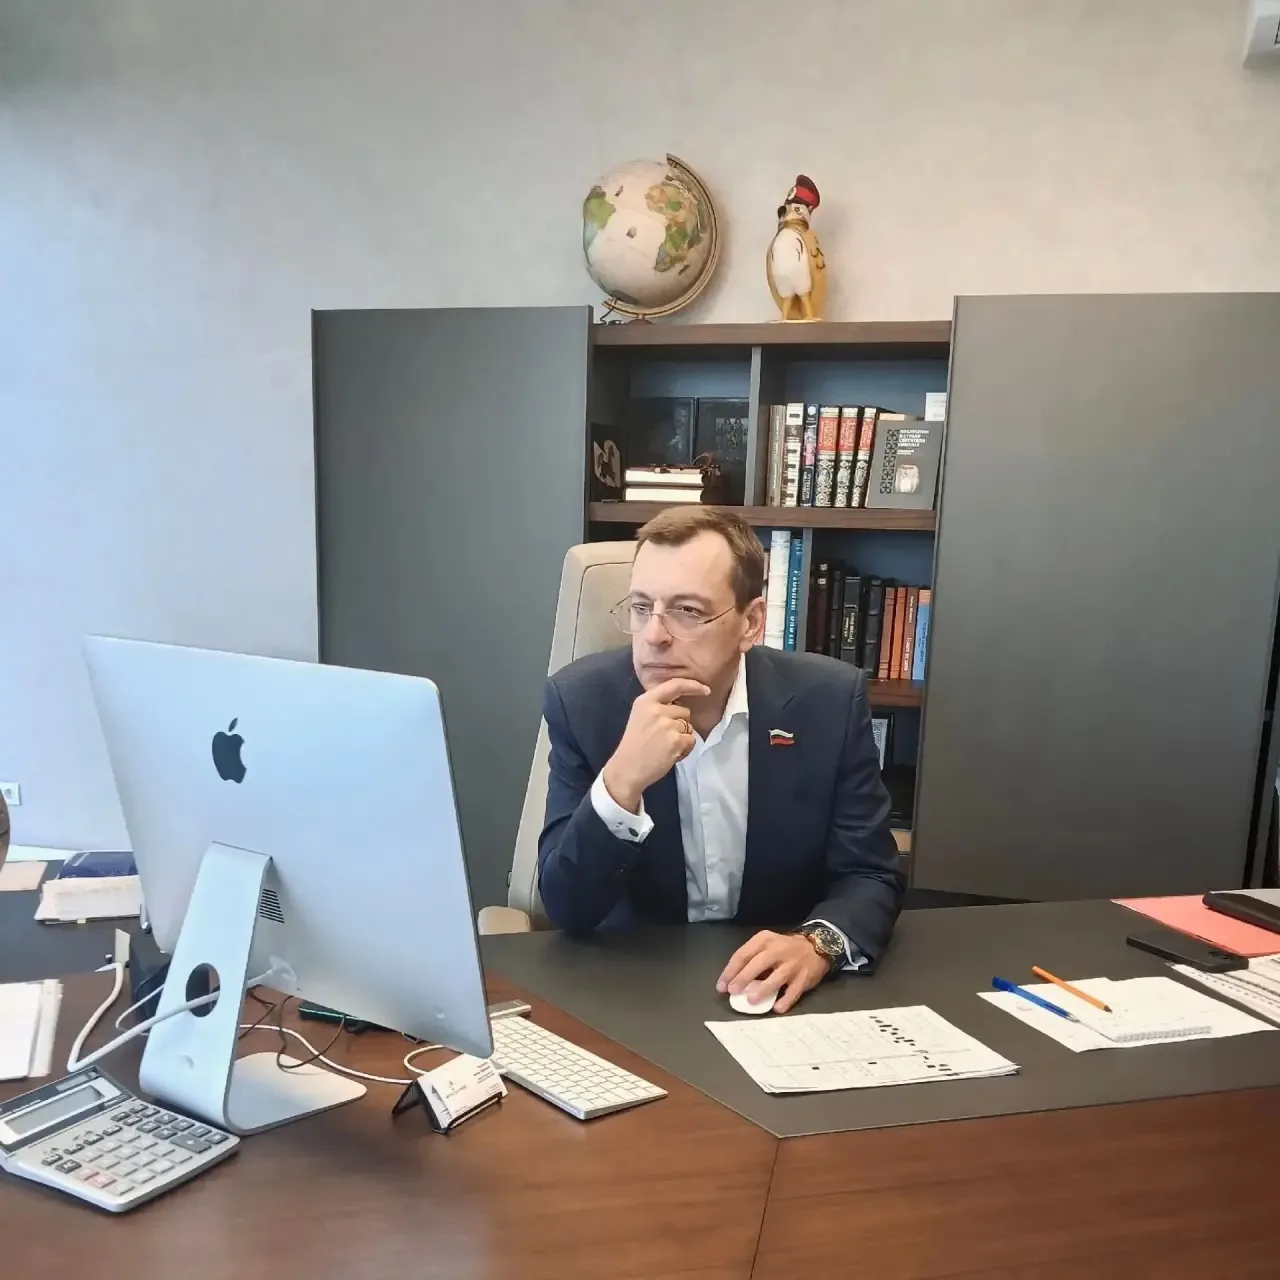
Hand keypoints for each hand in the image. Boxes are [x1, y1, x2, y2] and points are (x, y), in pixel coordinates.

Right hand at [601, 678, 709, 812]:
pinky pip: (691, 740)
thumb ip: (657, 706)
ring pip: (689, 727)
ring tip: (665, 747)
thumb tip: (680, 703)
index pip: (675, 685)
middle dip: (680, 723)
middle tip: (663, 737)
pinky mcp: (676, 740)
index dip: (693, 686)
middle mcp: (657, 709)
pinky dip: (685, 749)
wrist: (627, 769)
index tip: (705, 690)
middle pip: (684, 711)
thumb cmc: (634, 745)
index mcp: (646, 701)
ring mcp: (667, 724)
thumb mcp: (640, 716)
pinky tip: (670, 754)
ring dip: (682, 737)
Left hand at [716, 930, 829, 1014]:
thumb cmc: (784, 948)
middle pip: (758, 963)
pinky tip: (777, 1008)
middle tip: (732, 991)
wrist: (816, 946)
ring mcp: (793, 964)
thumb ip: (751, 958)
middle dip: (743, 978)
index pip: (743, 954)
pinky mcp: (805, 977)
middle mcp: (778, 950)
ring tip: (751, 1000)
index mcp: (764, 940)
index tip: (721, 986)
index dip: (731, 971)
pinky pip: (794, 991)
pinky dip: (786, 1000)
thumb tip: (733, 981)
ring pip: (777, 977)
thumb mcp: (766, 944)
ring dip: (763, 989)